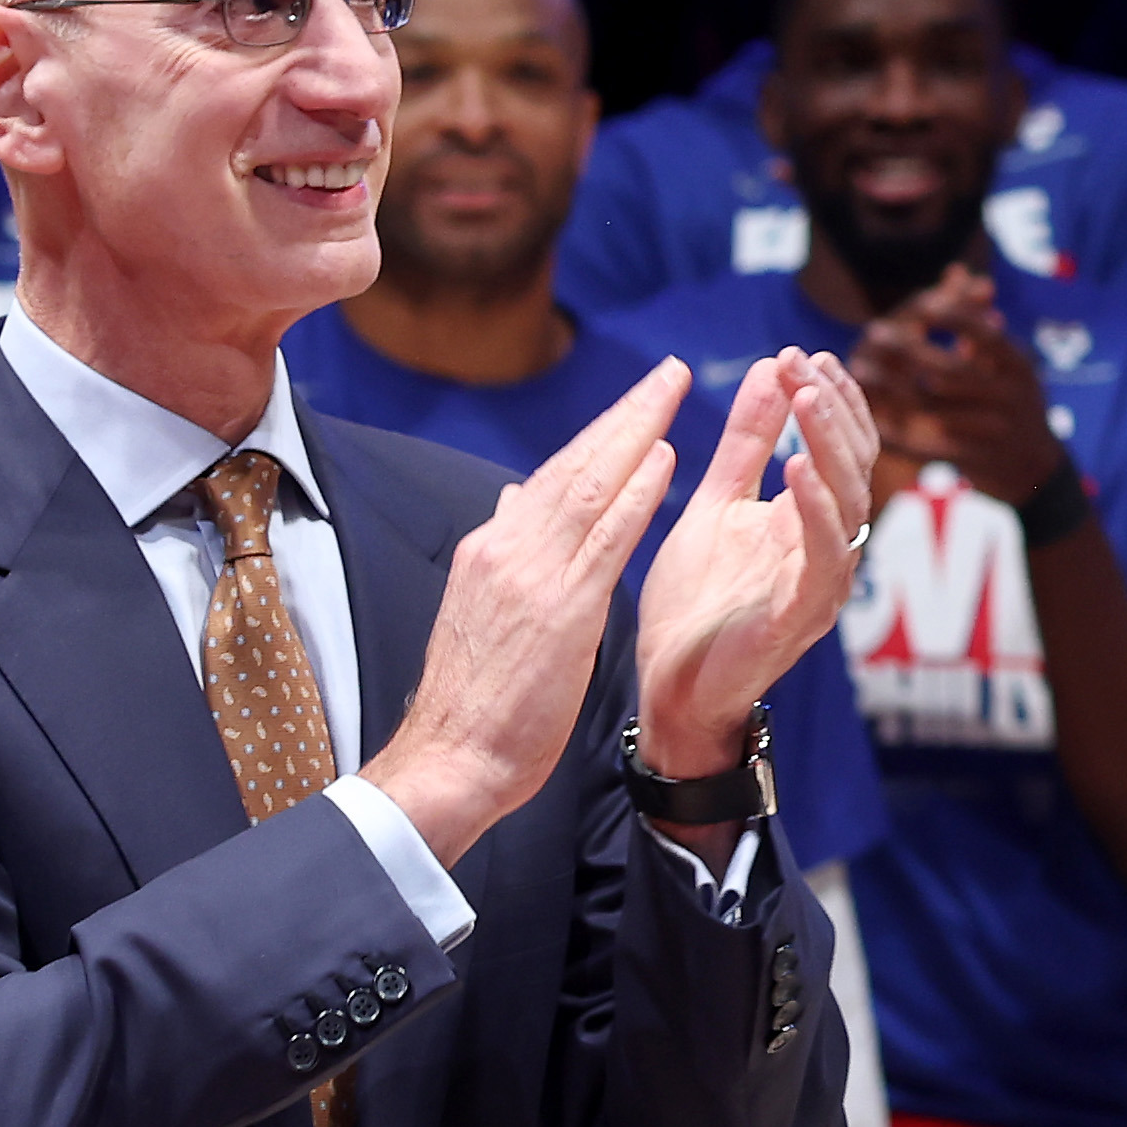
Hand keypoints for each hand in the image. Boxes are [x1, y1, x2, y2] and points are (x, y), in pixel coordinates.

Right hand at [364, 363, 681, 863]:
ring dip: (638, 432)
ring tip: (674, 390)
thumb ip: (505, 550)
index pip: (553, 474)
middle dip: (626, 412)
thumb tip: (513, 499)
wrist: (451, 756)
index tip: (637, 401)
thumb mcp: (481, 608)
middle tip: (669, 370)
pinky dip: (637, 494)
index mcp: (490, 547)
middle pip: (575, 463)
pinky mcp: (561, 608)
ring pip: (592, 485)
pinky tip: (667, 460)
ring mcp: (531, 575)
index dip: (600, 433)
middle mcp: (505, 547)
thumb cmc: (474, 696)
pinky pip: (606, 537)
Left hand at [632, 349, 876, 774]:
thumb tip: (769, 371)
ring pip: (851, 502)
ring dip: (829, 445)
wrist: (668, 690)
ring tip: (805, 398)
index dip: (831, 398)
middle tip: (804, 365)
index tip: (802, 354)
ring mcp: (821, 582)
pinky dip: (817, 508)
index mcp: (809, 521)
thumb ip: (745, 444)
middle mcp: (828, 548)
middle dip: (832, 409)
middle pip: (855, 465)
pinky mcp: (802, 615)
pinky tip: (796, 467)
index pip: (843, 446)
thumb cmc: (694, 604)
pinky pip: (824, 555)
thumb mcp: (716, 504)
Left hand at [853, 267, 1063, 501]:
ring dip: (892, 389)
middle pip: (952, 370)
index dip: (953, 316)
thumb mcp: (1007, 360)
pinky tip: (870, 417)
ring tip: (861, 371)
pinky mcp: (972, 461)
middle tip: (874, 332)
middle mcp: (1011, 397)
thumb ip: (977, 320)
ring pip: (934, 408)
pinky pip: (926, 447)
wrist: (1036, 471)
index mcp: (1019, 367)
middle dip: (909, 348)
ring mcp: (992, 432)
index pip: (985, 334)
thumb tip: (955, 271)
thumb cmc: (1013, 402)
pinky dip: (897, 433)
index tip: (921, 305)